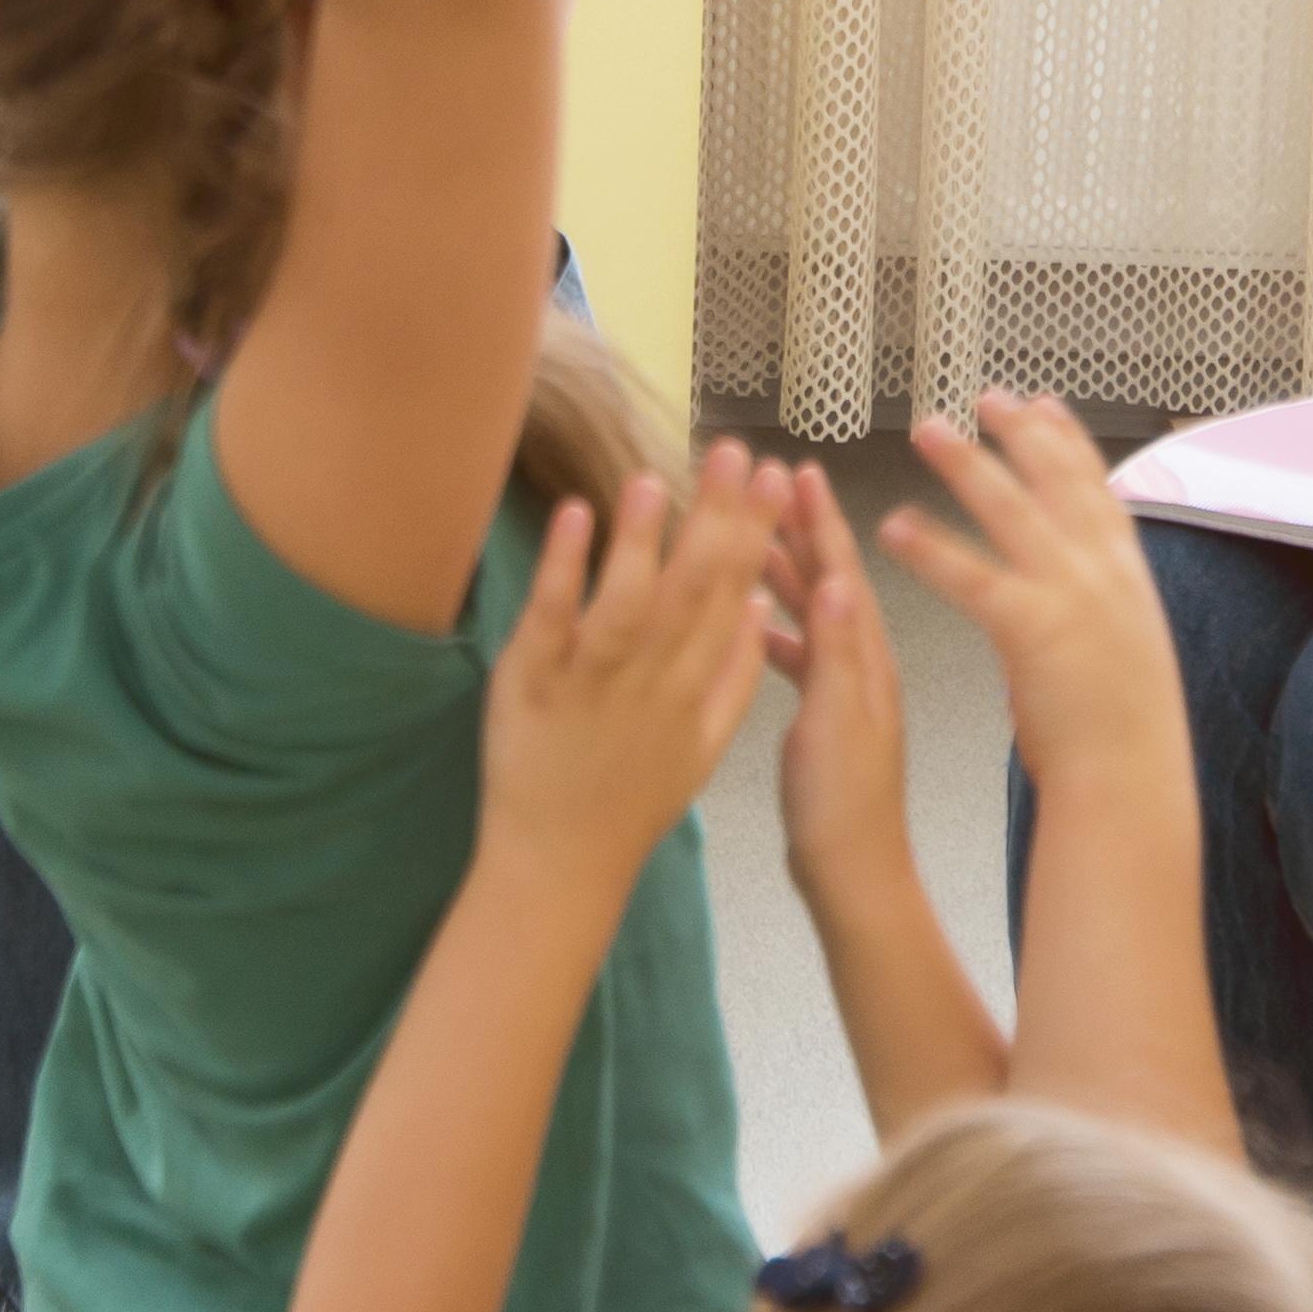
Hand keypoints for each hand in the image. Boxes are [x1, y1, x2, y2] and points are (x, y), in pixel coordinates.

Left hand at [480, 448, 777, 889]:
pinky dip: (563, 567)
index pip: (736, 596)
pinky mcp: (535, 684)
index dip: (759, 534)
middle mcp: (653, 680)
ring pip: (626, 603)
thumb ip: (736, 678)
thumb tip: (759, 607)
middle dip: (717, 515)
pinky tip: (573, 516)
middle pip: (692, 588)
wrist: (562, 862)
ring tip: (656, 477)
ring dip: (642, 538)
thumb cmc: (633, 801)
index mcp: (695, 689)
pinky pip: (551, 619)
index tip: (778, 474)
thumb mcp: (704, 747)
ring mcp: (593, 682)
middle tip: (736, 449)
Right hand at [765, 463, 912, 896]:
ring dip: (790, 573)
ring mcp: (847, 693)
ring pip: (816, 615)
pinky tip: (755, 622)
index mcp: (866, 660)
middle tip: (774, 482)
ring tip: (757, 535)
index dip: (820, 520)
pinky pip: (804, 655)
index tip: (800, 470)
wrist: (855, 876)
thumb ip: (832, 654)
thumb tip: (834, 576)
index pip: (843, 571)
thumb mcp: (833, 723)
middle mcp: (862, 666)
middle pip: (831, 581)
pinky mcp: (828, 720)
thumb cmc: (842, 806)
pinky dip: (781, 628)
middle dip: (804, 530)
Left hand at [878, 393, 1185, 810]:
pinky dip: (932, 546)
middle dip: (1018, 432)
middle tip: (982, 395)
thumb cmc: (1122, 734)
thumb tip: (1079, 590)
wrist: (1132, 783)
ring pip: (1013, 511)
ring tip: (928, 429)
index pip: (1097, 488)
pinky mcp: (1035, 630)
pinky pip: (974, 576)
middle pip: (1057, 480)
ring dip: (966, 464)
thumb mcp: (1128, 651)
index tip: (1042, 403)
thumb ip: (1100, 608)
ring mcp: (1074, 596)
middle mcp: (1105, 572)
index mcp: (1127, 576)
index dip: (1067, 441)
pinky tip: (894, 524)